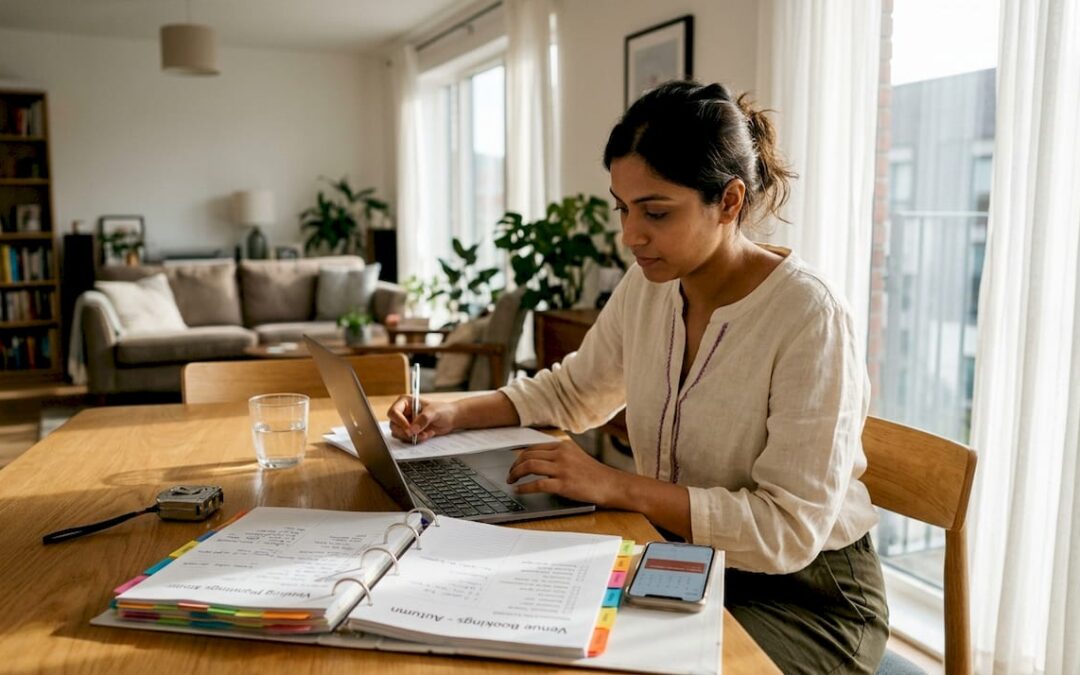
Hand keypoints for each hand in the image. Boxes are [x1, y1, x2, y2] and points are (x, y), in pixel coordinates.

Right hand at [387, 396, 456, 441]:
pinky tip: (427, 434)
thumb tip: (412, 429)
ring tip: (426, 434)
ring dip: (412, 437)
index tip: (409, 429)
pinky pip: (406, 439)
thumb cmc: (443, 410)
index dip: (399, 422)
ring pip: (398, 434)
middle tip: (419, 434)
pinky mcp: (409, 432)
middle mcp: (402, 412)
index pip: (394, 412)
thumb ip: (423, 419)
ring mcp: (405, 423)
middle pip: (393, 425)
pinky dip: (416, 440)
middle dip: (406, 432)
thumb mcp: (434, 412)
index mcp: (405, 402)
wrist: (450, 418)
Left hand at [505, 440, 625, 505]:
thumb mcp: (576, 456)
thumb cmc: (594, 474)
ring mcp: (562, 469)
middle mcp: (561, 454)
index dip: (519, 456)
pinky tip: (519, 490)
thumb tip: (536, 460)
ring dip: (516, 474)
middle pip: (528, 455)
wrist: (611, 485)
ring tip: (511, 481)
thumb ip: (559, 455)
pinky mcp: (564, 484)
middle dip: (514, 466)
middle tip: (509, 475)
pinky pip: (537, 484)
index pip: (533, 447)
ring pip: (530, 466)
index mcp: (563, 446)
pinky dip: (524, 487)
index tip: (513, 464)